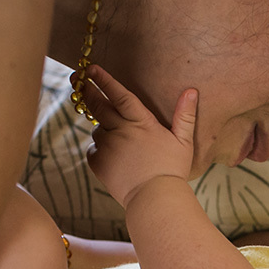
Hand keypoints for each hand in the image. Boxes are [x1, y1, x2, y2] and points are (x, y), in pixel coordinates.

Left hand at [78, 65, 197, 207]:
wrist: (155, 200)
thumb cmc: (172, 170)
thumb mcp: (184, 142)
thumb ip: (185, 115)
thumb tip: (191, 90)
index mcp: (141, 123)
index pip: (119, 95)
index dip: (104, 80)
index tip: (91, 68)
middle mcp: (121, 131)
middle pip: (98, 106)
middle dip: (87, 90)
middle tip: (77, 79)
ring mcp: (107, 147)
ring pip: (97, 129)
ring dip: (102, 127)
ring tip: (117, 138)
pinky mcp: (98, 163)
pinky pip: (93, 149)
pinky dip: (100, 149)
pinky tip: (114, 156)